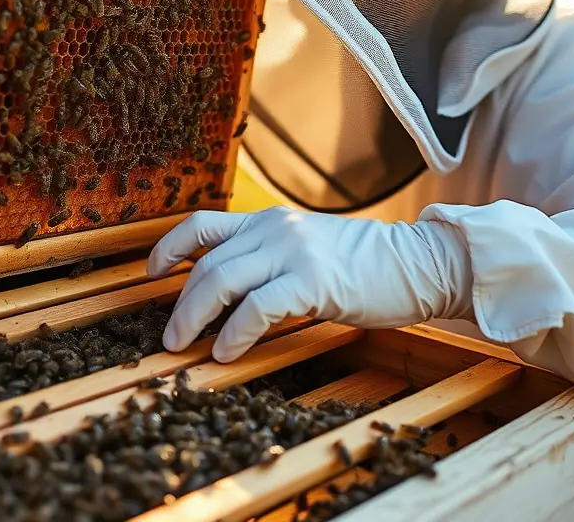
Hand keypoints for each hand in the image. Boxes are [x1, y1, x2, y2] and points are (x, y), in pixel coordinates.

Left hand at [148, 207, 473, 361]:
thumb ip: (270, 261)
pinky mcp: (312, 280)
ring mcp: (293, 251)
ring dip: (193, 318)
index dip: (169, 247)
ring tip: (183, 346)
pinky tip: (226, 352)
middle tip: (168, 336)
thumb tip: (229, 295)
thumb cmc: (369, 267)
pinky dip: (234, 333)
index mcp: (270, 221)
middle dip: (179, 302)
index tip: (150, 272)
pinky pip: (257, 307)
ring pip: (220, 281)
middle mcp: (275, 228)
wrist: (423, 263)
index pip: (203, 224)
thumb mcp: (309, 250)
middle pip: (206, 262)